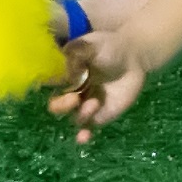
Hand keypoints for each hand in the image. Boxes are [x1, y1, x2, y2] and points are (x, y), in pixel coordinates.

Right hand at [50, 24, 144, 139]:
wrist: (134, 56)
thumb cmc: (110, 46)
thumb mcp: (91, 44)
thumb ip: (77, 53)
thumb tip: (65, 66)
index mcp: (66, 73)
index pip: (50, 84)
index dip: (47, 86)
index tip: (50, 85)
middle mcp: (72, 91)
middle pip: (57, 105)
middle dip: (61, 105)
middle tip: (73, 99)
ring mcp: (85, 104)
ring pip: (74, 117)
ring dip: (81, 114)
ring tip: (95, 103)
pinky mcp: (100, 115)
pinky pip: (88, 128)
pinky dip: (83, 135)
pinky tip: (83, 137)